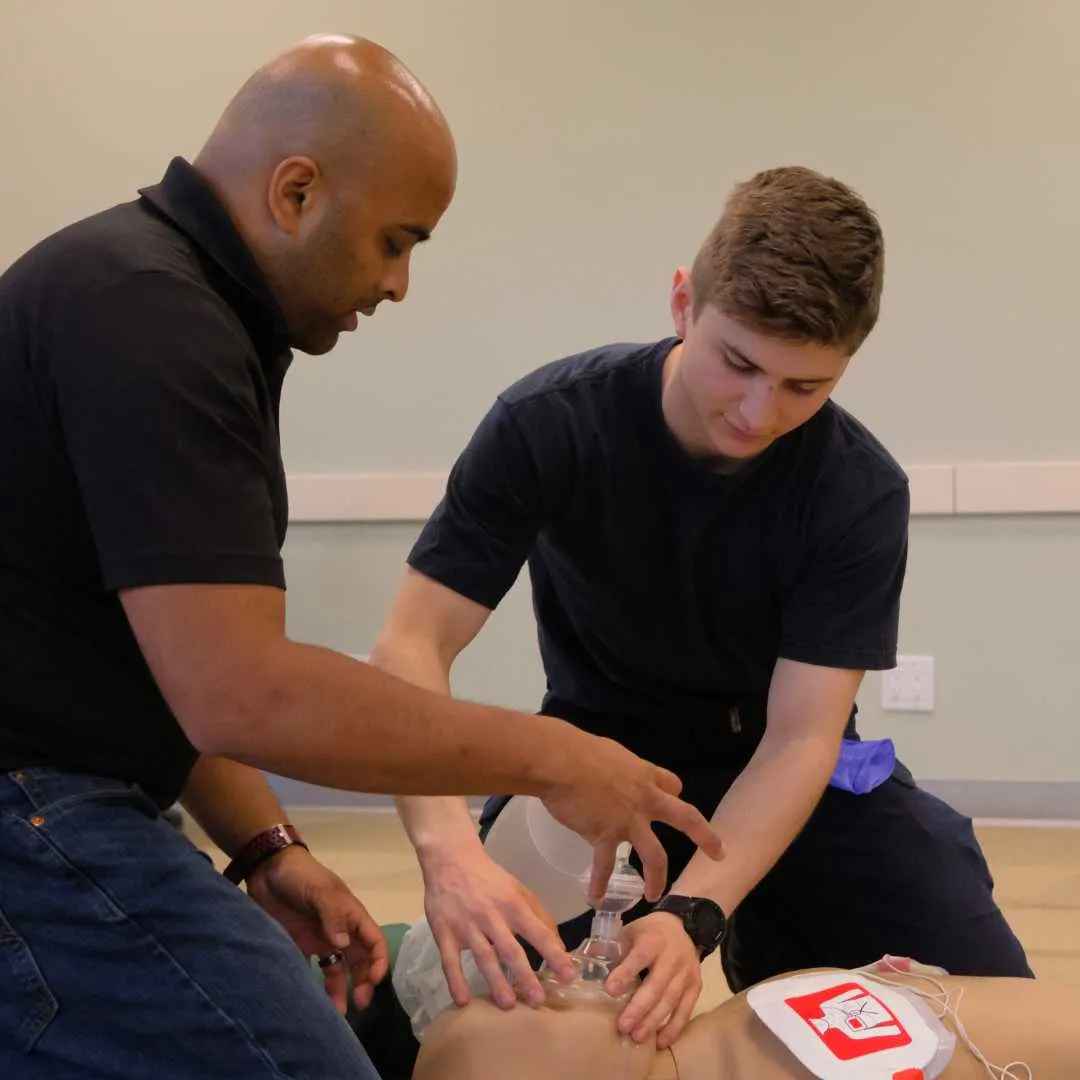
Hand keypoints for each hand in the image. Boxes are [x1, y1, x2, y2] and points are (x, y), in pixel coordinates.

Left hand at [246, 846, 389, 1013]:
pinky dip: (313, 987)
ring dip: (340, 990)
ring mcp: (319, 939)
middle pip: (358, 960)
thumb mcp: (320, 890)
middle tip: (359, 1004)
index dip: (378, 961)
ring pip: (336, 969)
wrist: (266, 869)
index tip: (373, 981)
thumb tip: (343, 946)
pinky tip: (311, 1004)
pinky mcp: (298, 946)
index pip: (374, 941)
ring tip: (338, 1014)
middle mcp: (339, 930)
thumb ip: (333, 915)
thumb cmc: (300, 875)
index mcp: (350, 915)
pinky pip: (310, 971)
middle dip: (363, 981)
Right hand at [420, 842, 575, 1008]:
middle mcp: (491, 916)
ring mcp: (466, 926)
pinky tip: (463, 1001)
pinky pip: (450, 960)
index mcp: (512, 904)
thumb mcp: (518, 890)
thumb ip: (539, 916)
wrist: (450, 860)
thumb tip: (559, 945)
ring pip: (483, 957)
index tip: (568, 975)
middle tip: (538, 1001)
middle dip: (525, 976)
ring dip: (496, 981)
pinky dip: (455, 981)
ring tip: (508, 1004)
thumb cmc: (490, 879)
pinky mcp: (444, 933)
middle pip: (510, 949)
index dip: (554, 954)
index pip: (537, 932)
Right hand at [541, 734, 723, 904]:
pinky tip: (596, 898)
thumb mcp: (609, 752)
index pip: (672, 785)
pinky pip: (605, 866)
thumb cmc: (578, 750)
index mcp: (645, 775)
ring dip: (657, 878)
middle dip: (706, 837)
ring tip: (654, 895)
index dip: (672, 794)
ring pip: (655, 855)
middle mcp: (645, 799)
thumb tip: (607, 773)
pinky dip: (600, 884)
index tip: (670, 799)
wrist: (559, 763)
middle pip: (686, 818)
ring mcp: (628, 820)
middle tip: (720, 853)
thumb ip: (617, 768)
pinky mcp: (605, 836)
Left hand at [605, 911, 702, 1048]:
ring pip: (671, 1000)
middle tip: (623, 1026)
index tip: (610, 991)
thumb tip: (586, 968)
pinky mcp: (695, 986)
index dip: (625, 973)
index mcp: (653, 940)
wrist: (681, 927)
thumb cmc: (648, 933)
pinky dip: (674, 1027)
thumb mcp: (630, 933)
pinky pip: (686, 1009)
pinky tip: (661, 1042)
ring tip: (637, 1037)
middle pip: (656, 985)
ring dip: (654, 1021)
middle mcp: (672, 957)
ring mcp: (686, 973)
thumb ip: (613, 950)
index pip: (639, 957)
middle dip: (639, 1007)